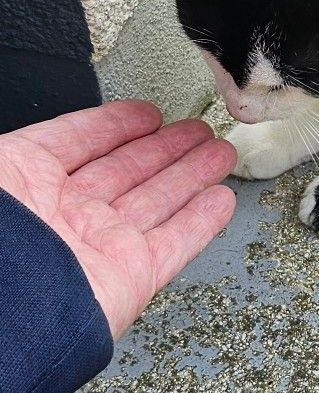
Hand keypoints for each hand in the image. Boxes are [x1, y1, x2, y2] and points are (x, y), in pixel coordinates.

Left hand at [0, 101, 236, 339]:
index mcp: (26, 185)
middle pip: (126, 172)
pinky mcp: (129, 279)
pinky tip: (219, 199)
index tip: (144, 113)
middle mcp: (66, 216)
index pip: (78, 144)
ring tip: (218, 153)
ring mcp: (99, 247)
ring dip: (190, 175)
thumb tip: (47, 135)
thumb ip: (28, 149)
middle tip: (195, 131)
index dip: (114, 126)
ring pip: (156, 203)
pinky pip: (173, 245)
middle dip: (164, 149)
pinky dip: (200, 222)